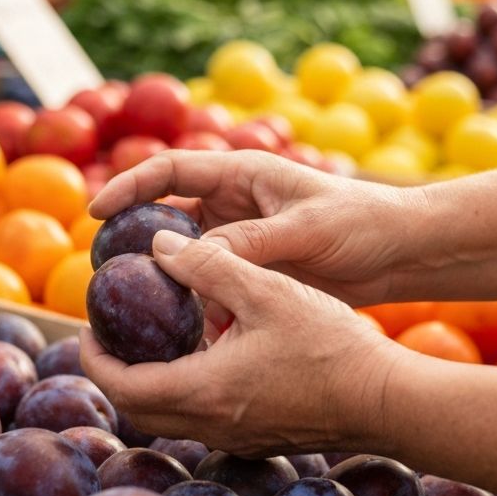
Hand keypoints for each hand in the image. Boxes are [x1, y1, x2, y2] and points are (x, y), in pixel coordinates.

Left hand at [80, 231, 405, 455]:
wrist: (386, 400)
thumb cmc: (329, 345)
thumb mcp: (266, 290)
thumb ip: (208, 264)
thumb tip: (159, 246)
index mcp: (202, 391)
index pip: (121, 386)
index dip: (93, 357)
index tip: (87, 329)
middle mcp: (211, 424)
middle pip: (138, 408)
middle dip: (116, 372)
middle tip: (113, 335)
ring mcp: (236, 437)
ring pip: (171, 416)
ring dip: (151, 382)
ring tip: (157, 339)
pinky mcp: (260, 438)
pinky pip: (203, 418)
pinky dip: (186, 390)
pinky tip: (208, 355)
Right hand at [90, 150, 420, 306]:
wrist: (400, 252)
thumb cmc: (361, 223)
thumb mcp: (306, 228)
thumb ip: (250, 240)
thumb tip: (188, 257)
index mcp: (243, 174)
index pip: (171, 170)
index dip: (130, 186)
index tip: (97, 211)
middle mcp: (234, 202)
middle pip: (168, 215)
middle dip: (135, 237)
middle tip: (104, 268)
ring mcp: (242, 236)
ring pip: (187, 254)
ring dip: (165, 275)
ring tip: (135, 304)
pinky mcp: (254, 268)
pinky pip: (211, 282)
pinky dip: (195, 299)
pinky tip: (183, 325)